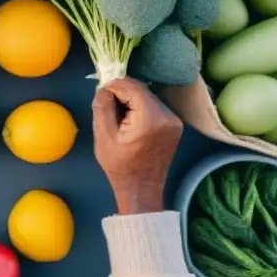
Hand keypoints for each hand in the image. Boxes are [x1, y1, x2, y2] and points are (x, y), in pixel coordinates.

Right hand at [92, 78, 182, 214]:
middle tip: (107, 105)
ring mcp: (174, 121)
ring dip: (131, 100)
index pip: (131, 87)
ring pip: (148, 97)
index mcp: (150, 119)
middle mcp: (167, 116)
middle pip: (141, 91)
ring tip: (118, 116)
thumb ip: (103, 106)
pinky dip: (141, 108)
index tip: (101, 95)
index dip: (113, 87)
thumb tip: (104, 88)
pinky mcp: (175, 125)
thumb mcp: (103, 136)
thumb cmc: (120, 166)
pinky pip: (155, 107)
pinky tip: (130, 121)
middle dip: (122, 93)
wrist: (141, 190)